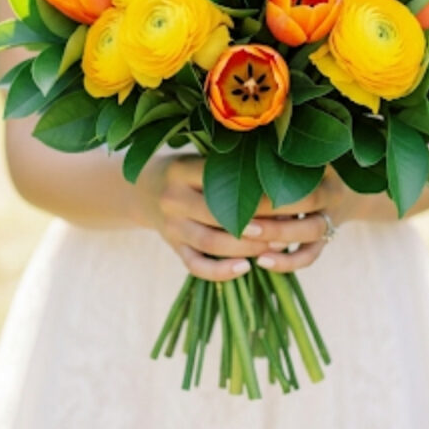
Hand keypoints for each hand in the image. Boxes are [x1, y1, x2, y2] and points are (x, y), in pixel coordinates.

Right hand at [141, 156, 359, 280]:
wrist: (140, 189)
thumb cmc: (184, 170)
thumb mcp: (197, 157)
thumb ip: (227, 165)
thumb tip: (278, 177)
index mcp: (182, 170)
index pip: (223, 181)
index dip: (256, 191)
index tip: (285, 195)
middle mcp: (173, 198)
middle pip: (219, 215)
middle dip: (257, 223)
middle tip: (288, 226)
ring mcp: (171, 226)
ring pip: (212, 243)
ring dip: (246, 247)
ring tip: (274, 246)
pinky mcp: (172, 247)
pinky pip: (196, 266)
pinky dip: (221, 271)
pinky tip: (245, 268)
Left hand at [246, 165, 357, 273]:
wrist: (349, 193)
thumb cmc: (311, 169)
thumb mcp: (304, 158)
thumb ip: (281, 154)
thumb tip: (246, 151)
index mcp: (325, 168)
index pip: (301, 170)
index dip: (275, 182)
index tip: (242, 186)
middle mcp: (332, 194)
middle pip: (308, 202)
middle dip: (274, 207)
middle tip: (242, 215)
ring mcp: (330, 219)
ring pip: (310, 232)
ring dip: (278, 234)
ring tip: (246, 235)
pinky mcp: (325, 241)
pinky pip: (310, 256)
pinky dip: (287, 262)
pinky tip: (261, 261)